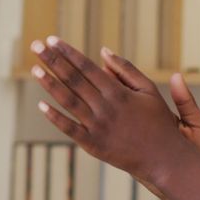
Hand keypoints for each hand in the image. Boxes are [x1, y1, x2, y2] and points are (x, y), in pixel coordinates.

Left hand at [30, 36, 199, 190]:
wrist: (165, 159)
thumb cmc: (158, 121)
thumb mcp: (148, 90)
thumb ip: (126, 70)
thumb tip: (103, 51)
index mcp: (118, 92)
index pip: (87, 67)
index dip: (68, 52)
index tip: (52, 40)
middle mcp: (105, 107)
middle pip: (73, 80)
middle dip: (52, 61)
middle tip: (36, 46)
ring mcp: (98, 127)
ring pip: (68, 101)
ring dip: (49, 84)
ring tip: (34, 68)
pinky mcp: (93, 145)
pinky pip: (69, 129)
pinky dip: (54, 117)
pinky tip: (40, 105)